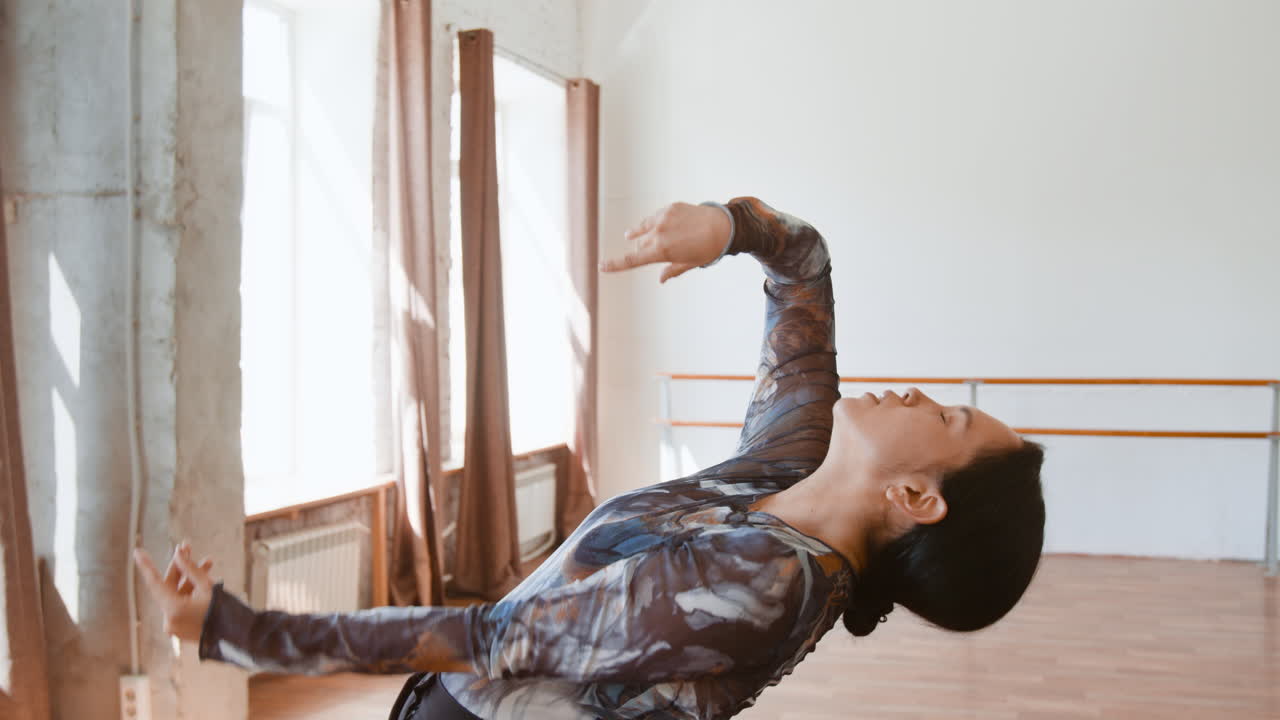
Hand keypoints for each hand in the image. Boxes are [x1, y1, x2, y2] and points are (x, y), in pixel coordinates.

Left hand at [134, 542, 215, 643]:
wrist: (236, 637)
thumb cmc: (223, 611)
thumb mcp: (207, 586)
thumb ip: (190, 569)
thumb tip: (178, 554)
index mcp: (173, 610)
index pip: (154, 583)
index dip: (146, 565)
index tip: (137, 552)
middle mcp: (169, 620)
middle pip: (169, 587)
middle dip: (180, 568)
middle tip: (187, 548)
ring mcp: (174, 626)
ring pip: (177, 596)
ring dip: (190, 579)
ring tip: (208, 563)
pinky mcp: (181, 629)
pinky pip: (181, 606)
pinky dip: (191, 593)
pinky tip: (204, 580)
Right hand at [600, 202, 730, 282]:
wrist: (723, 226)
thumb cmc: (708, 249)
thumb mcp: (689, 263)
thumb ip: (672, 270)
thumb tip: (661, 279)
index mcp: (661, 252)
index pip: (632, 260)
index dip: (615, 265)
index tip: (601, 266)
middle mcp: (658, 234)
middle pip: (639, 244)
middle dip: (641, 249)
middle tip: (644, 252)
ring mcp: (662, 219)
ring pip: (643, 229)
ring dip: (639, 234)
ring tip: (630, 235)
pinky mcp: (669, 208)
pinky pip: (654, 217)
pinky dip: (652, 223)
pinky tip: (655, 224)